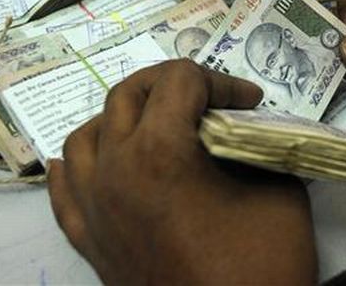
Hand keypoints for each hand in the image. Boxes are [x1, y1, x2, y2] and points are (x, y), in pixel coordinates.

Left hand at [47, 60, 316, 284]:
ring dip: (120, 118)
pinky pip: (65, 189)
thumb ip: (256, 148)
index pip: (180, 82)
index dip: (221, 81)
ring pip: (85, 136)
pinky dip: (78, 165)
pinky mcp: (89, 240)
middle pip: (127, 95)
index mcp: (161, 151)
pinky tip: (97, 162)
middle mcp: (115, 169)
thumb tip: (239, 132)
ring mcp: (94, 206)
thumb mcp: (279, 191)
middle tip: (207, 98)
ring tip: (153, 125)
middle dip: (170, 84)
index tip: (250, 102)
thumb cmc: (261, 265)